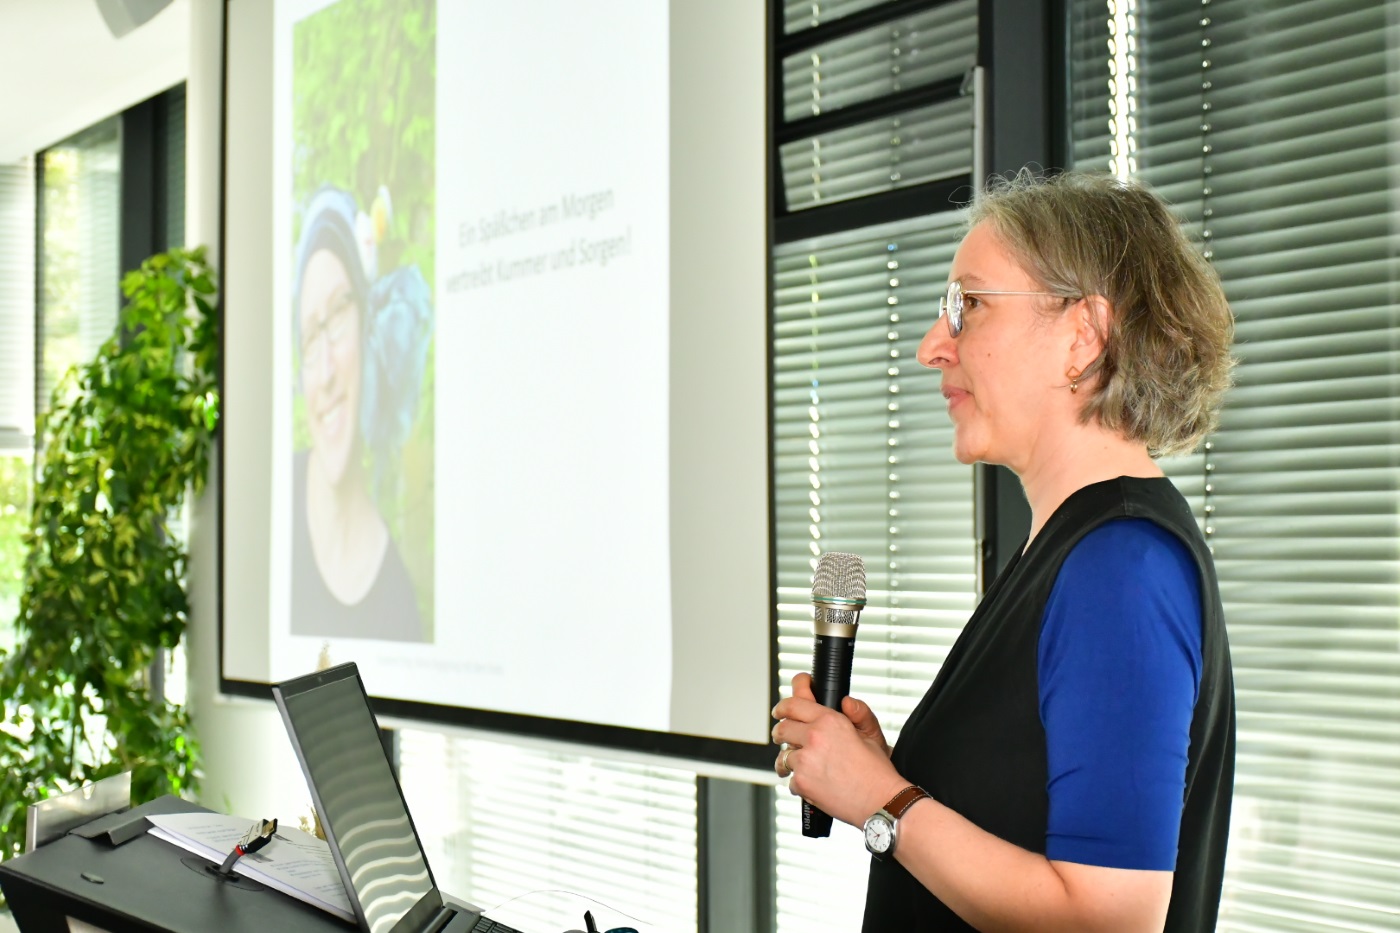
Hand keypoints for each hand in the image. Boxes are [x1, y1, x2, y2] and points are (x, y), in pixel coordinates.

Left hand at [771, 673, 905, 826]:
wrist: (881, 802)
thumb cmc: (877, 771)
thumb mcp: (871, 735)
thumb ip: (858, 713)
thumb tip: (845, 702)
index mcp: (830, 721)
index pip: (793, 704)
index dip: (782, 706)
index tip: (779, 711)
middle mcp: (814, 737)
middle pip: (782, 729)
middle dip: (780, 733)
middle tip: (784, 738)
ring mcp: (805, 760)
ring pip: (783, 756)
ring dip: (789, 761)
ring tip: (804, 767)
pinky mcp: (802, 782)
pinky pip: (791, 780)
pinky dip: (800, 783)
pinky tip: (816, 785)